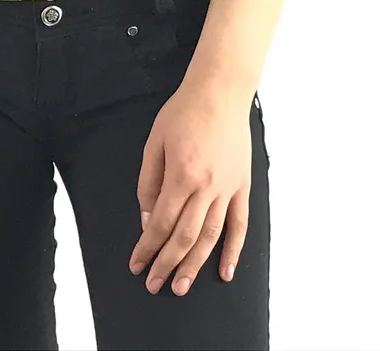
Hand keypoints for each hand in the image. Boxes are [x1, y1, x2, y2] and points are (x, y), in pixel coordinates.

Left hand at [128, 82, 251, 294]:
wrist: (219, 92)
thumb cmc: (183, 113)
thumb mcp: (154, 143)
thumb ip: (148, 183)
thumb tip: (148, 220)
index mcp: (181, 175)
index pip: (161, 223)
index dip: (147, 247)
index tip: (136, 264)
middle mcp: (206, 187)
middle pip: (184, 236)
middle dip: (167, 264)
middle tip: (154, 285)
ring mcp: (227, 188)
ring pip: (211, 237)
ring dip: (195, 265)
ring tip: (181, 286)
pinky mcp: (242, 186)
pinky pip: (239, 224)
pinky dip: (234, 250)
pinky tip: (225, 272)